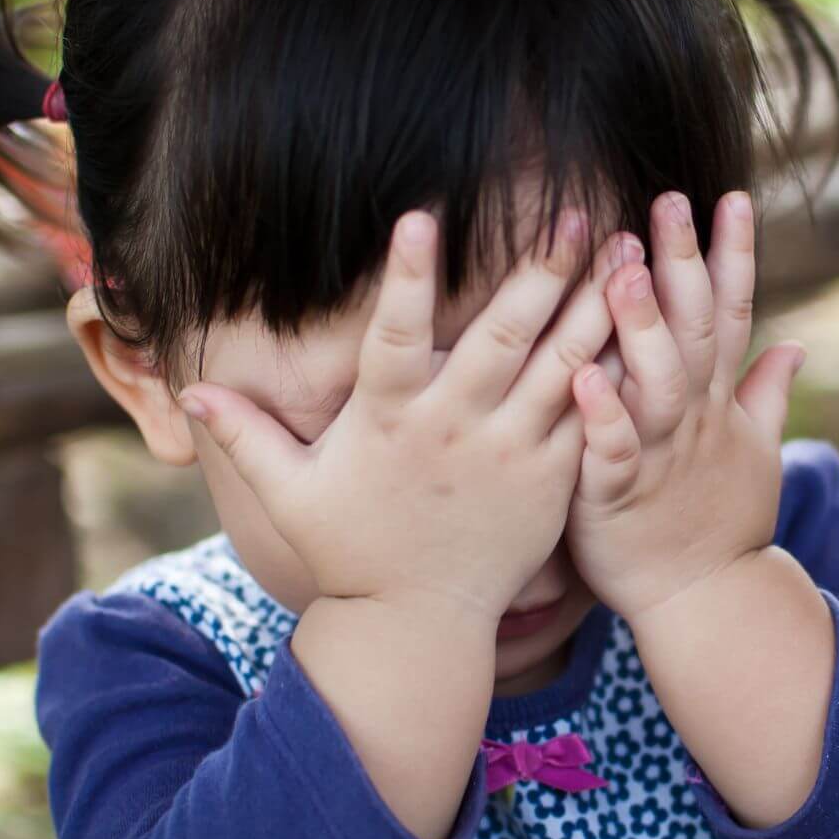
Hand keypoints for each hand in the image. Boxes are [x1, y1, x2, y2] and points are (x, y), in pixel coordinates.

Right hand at [178, 207, 624, 627]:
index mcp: (391, 421)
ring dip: (597, 307)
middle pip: (502, 337)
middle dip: (539, 271)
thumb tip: (189, 391)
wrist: (420, 627)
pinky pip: (594, 417)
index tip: (422, 215)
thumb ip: (247, 437)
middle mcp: (457, 430)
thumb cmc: (353, 552)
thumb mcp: (291, 498)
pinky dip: (621, 373)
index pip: (395, 335)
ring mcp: (513, 455)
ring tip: (627, 251)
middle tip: (572, 211)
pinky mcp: (554, 481)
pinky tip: (650, 327)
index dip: (405, 277)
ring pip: (562, 368)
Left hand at [564, 190, 806, 624]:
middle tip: (668, 200)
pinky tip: (583, 373)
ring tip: (621, 267)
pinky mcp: (620, 498)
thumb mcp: (755, 452)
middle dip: (684, 264)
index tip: (731, 196)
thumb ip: (767, 393)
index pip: (734, 314)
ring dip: (641, 323)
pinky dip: (602, 415)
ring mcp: (661, 456)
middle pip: (696, 329)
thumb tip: (794, 342)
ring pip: (656, 381)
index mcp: (718, 401)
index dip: (733, 257)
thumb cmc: (719, 523)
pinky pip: (612, 451)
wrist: (706, 603)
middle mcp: (694, 419)